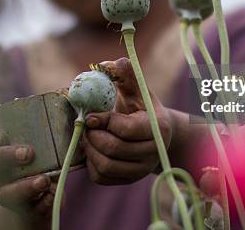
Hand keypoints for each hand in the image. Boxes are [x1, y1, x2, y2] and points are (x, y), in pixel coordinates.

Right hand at [0, 126, 54, 225]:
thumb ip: (48, 124)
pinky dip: (42, 202)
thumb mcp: (42, 140)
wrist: (46, 197)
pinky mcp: (25, 211)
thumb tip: (67, 98)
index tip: (2, 137)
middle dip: (4, 156)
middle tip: (29, 153)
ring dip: (24, 186)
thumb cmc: (43, 159)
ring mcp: (8, 192)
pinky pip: (28, 211)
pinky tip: (52, 194)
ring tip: (44, 180)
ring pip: (4, 194)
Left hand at [80, 57, 171, 184]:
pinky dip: (91, 163)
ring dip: (90, 150)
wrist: (154, 132)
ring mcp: (142, 169)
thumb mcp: (137, 88)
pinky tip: (93, 149)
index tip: (91, 115)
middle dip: (93, 136)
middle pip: (114, 149)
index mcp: (158, 127)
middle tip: (86, 125)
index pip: (126, 129)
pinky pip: (102, 177)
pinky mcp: (129, 180)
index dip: (103, 121)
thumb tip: (107, 64)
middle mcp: (154, 152)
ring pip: (106, 166)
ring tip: (87, 136)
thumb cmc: (142, 106)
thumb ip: (125, 74)